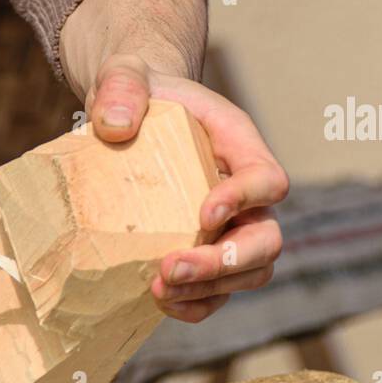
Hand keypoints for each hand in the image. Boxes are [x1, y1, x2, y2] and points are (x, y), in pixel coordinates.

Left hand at [87, 53, 288, 322]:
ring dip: (209, 290)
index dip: (246, 199)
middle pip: (265, 240)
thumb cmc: (135, 93)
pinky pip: (216, 293)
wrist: (126, 117)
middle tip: (171, 268)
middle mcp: (245, 194)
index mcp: (238, 146)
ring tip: (159, 289)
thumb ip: (122, 88)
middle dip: (225, 262)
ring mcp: (228, 230)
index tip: (206, 211)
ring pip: (248, 273)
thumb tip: (114, 126)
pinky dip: (194, 305)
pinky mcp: (203, 254)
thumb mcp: (125, 77)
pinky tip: (159, 301)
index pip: (267, 180)